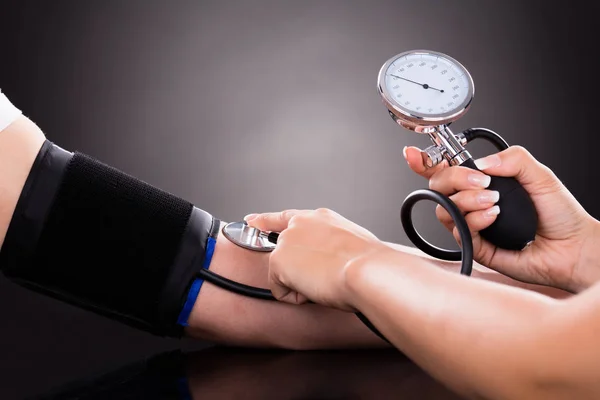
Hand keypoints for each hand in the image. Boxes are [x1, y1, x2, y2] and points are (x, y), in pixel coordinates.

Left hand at [245, 208, 392, 310]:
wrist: (366, 270)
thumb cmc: (369, 262)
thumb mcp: (353, 243)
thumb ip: (335, 245)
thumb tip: (337, 260)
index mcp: (319, 218)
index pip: (286, 217)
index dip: (265, 220)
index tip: (251, 220)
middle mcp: (299, 225)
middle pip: (281, 251)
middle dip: (294, 269)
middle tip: (320, 278)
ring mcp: (286, 241)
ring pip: (283, 273)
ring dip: (300, 283)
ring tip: (325, 281)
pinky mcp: (278, 261)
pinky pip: (280, 290)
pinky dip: (296, 297)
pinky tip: (315, 289)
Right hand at [404, 145, 599, 291]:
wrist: (574, 248)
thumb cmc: (560, 215)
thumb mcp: (540, 175)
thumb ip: (512, 159)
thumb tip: (480, 163)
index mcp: (483, 184)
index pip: (446, 171)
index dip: (425, 162)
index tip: (414, 155)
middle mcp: (473, 204)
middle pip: (438, 187)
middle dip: (453, 179)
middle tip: (480, 181)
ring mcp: (473, 225)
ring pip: (444, 209)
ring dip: (467, 201)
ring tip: (493, 202)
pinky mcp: (476, 247)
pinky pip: (459, 231)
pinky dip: (475, 219)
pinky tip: (493, 216)